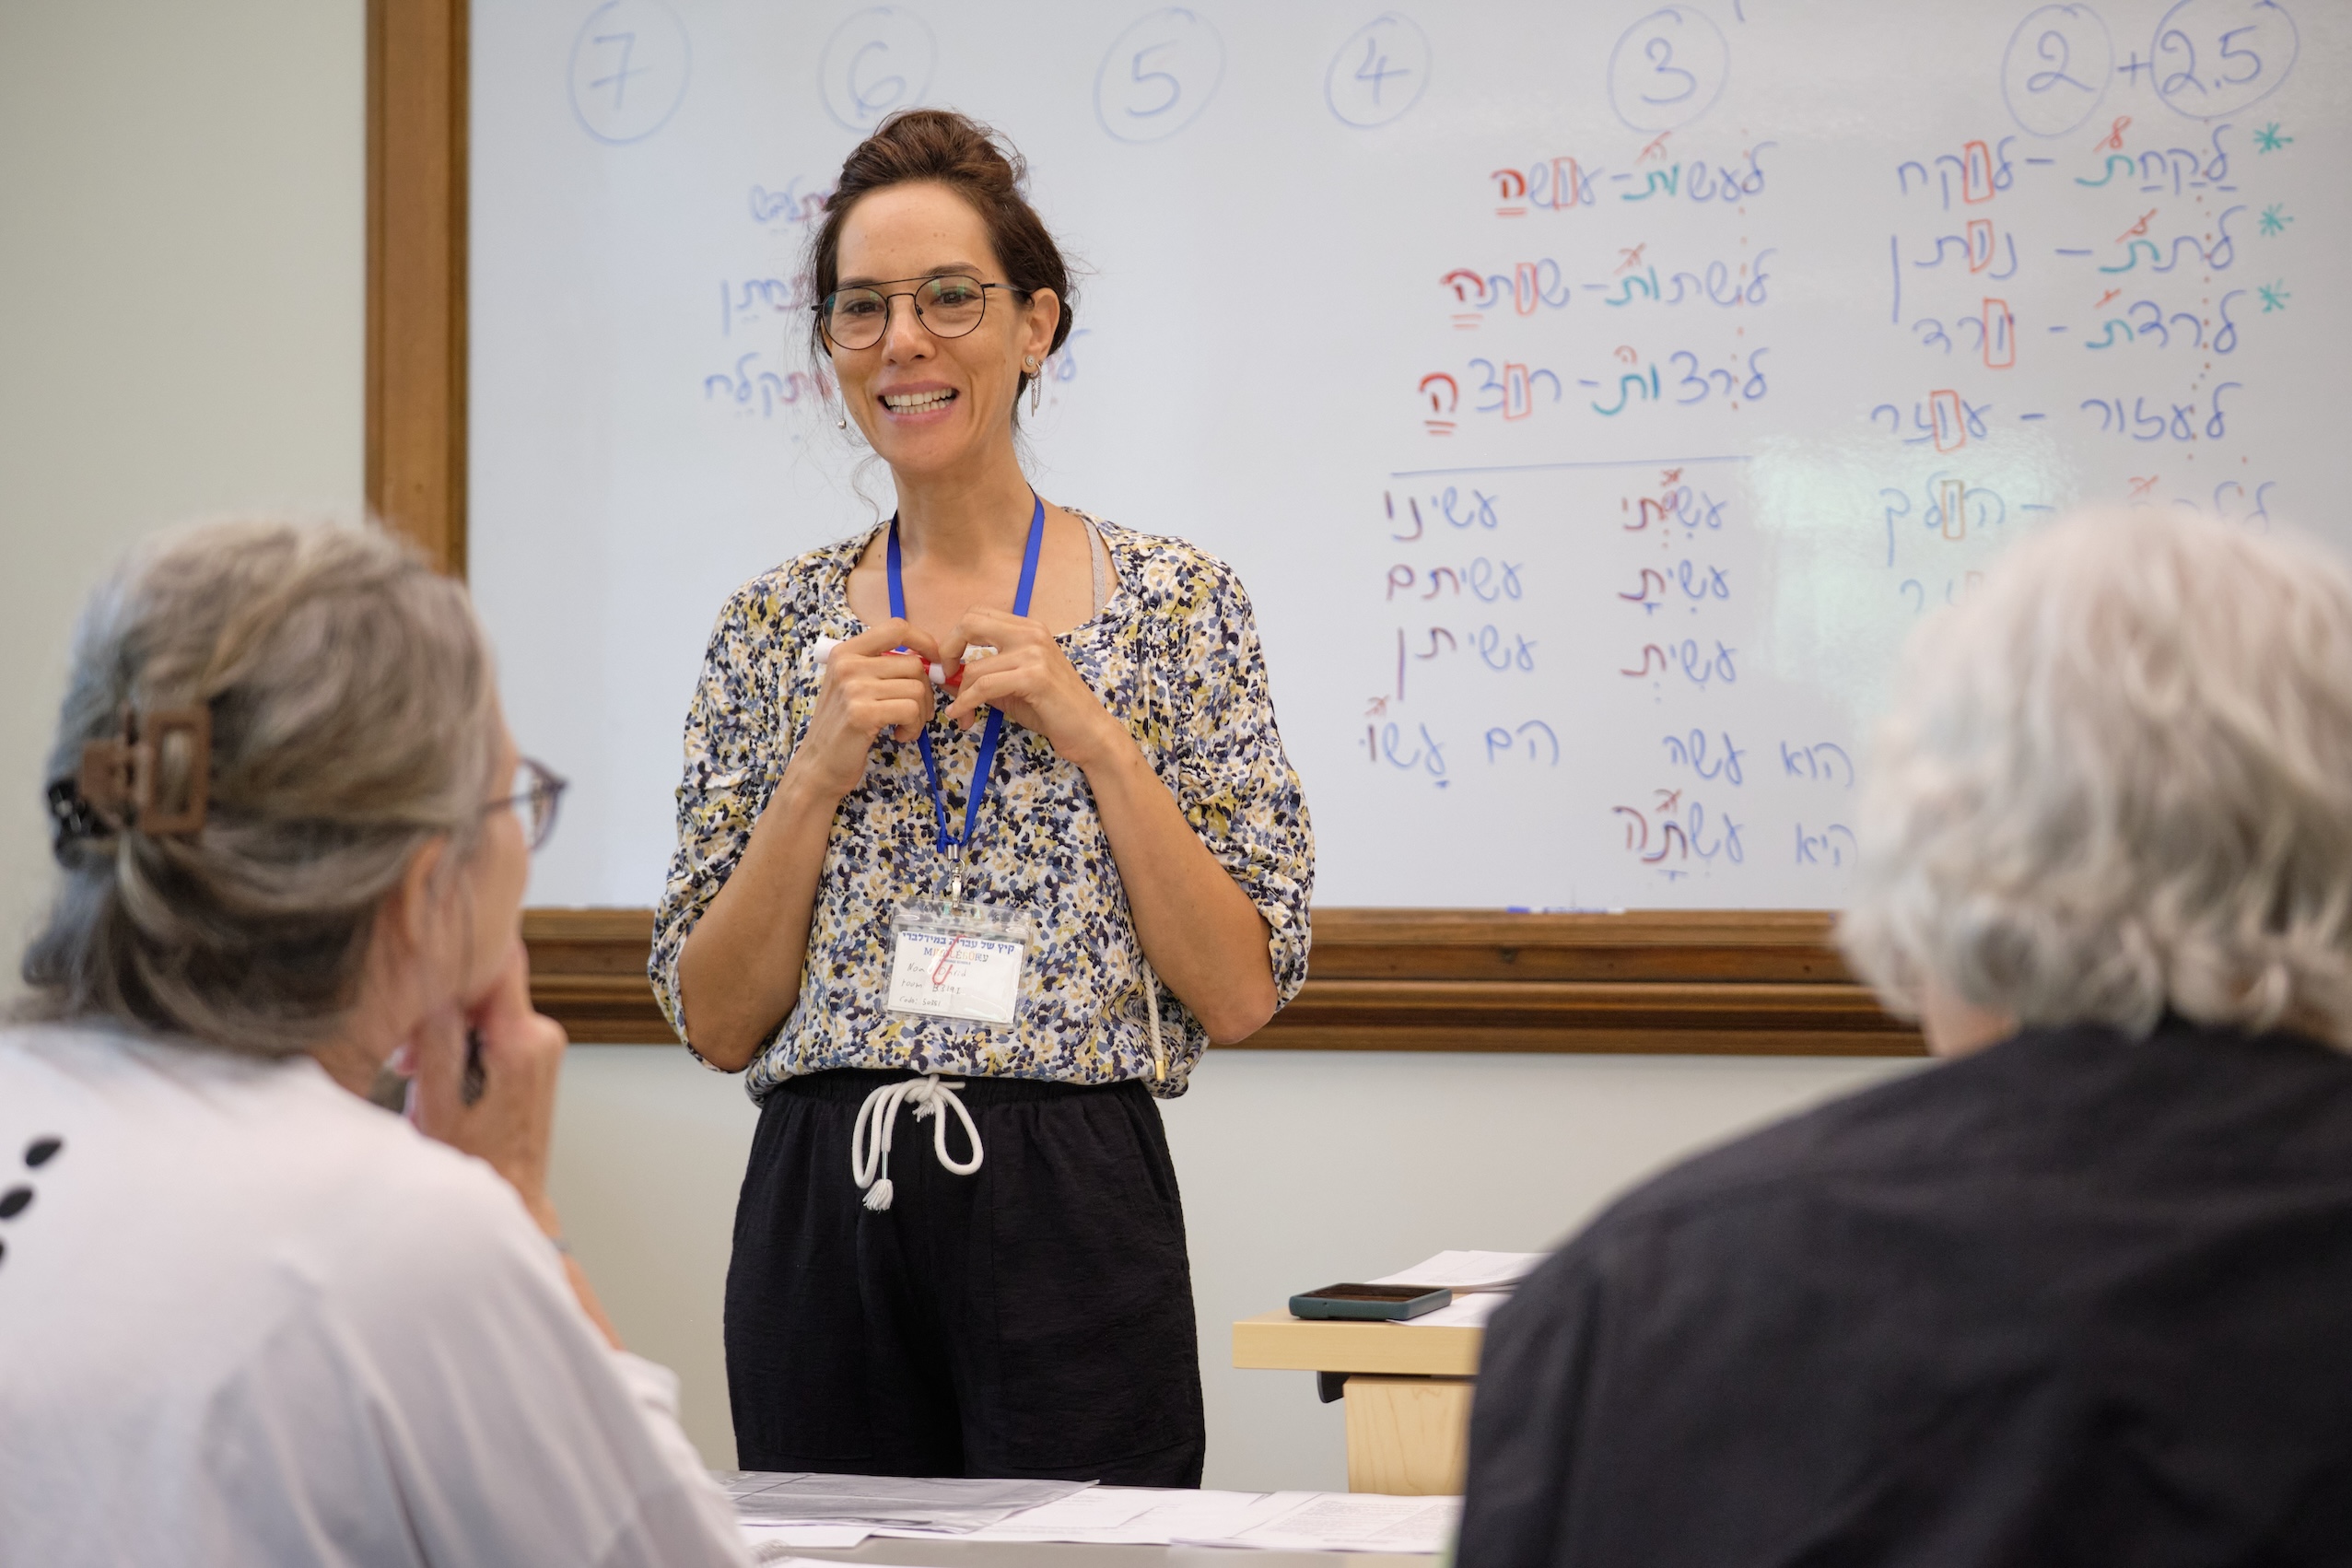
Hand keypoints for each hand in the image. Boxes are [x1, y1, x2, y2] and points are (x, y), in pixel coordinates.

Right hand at [405, 939, 568, 1234]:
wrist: (506, 1201)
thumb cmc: (469, 1163)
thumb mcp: (435, 1096)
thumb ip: (437, 1030)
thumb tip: (433, 971)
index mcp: (520, 1038)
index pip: (498, 958)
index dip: (458, 951)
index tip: (421, 959)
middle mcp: (541, 1034)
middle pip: (485, 984)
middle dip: (438, 1005)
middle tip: (406, 1054)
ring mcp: (542, 1045)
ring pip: (483, 1007)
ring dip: (445, 1029)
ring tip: (419, 1075)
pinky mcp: (535, 1057)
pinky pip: (492, 1028)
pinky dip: (461, 1043)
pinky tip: (439, 1078)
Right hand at [792, 620, 940, 800]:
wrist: (819, 764)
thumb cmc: (844, 725)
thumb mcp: (854, 686)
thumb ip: (884, 668)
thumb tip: (934, 662)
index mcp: (845, 652)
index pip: (896, 627)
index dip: (924, 641)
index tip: (934, 662)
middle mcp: (847, 665)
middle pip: (914, 665)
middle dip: (925, 692)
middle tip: (914, 713)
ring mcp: (853, 688)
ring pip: (917, 689)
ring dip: (920, 714)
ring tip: (903, 726)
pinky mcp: (862, 713)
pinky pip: (911, 710)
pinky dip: (914, 727)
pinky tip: (899, 735)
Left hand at [938, 608, 1127, 770]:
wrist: (1089, 731)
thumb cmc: (1052, 710)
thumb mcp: (1011, 687)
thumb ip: (981, 677)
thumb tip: (944, 677)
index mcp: (1028, 629)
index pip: (977, 615)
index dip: (954, 637)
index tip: (948, 664)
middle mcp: (1031, 633)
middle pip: (970, 623)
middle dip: (948, 650)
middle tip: (945, 676)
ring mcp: (1034, 652)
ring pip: (974, 667)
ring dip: (960, 695)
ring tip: (961, 715)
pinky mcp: (1034, 676)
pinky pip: (984, 686)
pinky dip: (967, 703)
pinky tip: (962, 715)